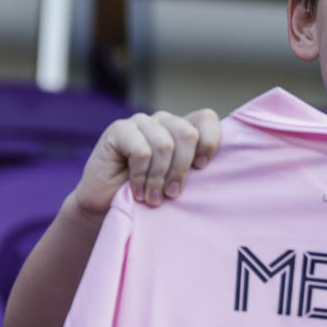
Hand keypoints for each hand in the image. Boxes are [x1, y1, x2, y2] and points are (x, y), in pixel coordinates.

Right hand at [72, 109, 221, 215]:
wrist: (108, 207)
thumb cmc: (149, 195)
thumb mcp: (178, 182)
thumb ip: (195, 169)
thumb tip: (218, 169)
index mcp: (182, 130)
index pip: (206, 118)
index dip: (209, 141)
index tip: (202, 168)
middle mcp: (163, 121)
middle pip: (187, 133)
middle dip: (182, 169)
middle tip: (173, 194)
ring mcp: (140, 122)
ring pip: (164, 145)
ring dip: (159, 178)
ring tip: (154, 198)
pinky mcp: (118, 130)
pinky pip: (141, 151)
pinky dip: (141, 176)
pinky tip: (137, 191)